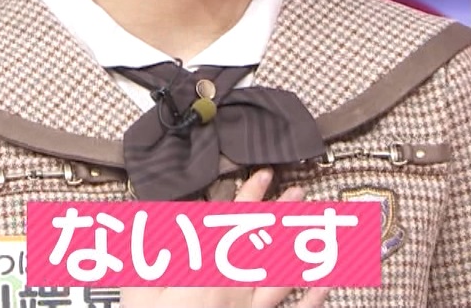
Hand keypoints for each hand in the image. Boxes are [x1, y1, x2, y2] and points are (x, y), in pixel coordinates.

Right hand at [120, 169, 328, 307]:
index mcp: (205, 273)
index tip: (263, 175)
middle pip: (265, 243)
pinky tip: (329, 280)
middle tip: (299, 191)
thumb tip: (169, 215)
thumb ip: (157, 250)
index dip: (250, 197)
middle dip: (283, 213)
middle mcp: (235, 289)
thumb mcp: (142, 289)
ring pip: (285, 271)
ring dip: (303, 244)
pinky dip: (315, 295)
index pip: (233, 224)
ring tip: (319, 223)